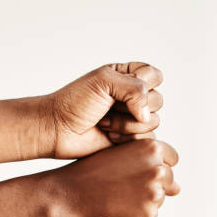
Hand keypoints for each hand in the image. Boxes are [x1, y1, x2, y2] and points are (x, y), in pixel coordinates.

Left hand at [45, 62, 163, 158]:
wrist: (58, 129)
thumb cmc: (75, 101)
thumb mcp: (104, 81)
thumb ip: (135, 89)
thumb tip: (148, 115)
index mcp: (128, 76)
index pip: (155, 76)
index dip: (143, 84)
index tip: (118, 88)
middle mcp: (133, 97)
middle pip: (158, 101)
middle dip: (131, 107)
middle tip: (106, 108)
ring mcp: (132, 119)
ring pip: (152, 122)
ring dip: (126, 124)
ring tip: (104, 123)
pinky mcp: (129, 140)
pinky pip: (145, 140)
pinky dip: (126, 138)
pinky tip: (108, 135)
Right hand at [52, 139, 178, 216]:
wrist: (73, 193)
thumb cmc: (94, 170)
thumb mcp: (122, 154)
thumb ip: (150, 163)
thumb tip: (179, 189)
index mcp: (152, 148)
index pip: (170, 158)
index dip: (154, 164)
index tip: (137, 170)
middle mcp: (157, 170)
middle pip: (167, 180)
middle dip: (151, 183)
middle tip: (124, 185)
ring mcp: (153, 195)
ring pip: (159, 198)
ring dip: (144, 200)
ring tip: (118, 195)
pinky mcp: (146, 216)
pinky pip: (148, 216)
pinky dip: (136, 215)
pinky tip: (117, 208)